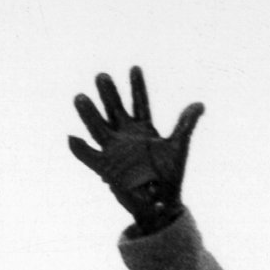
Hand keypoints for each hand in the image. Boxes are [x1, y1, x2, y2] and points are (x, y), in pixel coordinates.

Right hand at [68, 65, 202, 229]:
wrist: (161, 201)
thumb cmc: (170, 175)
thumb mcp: (178, 146)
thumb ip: (185, 124)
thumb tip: (198, 104)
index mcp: (143, 129)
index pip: (140, 103)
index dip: (137, 87)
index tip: (135, 68)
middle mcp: (126, 136)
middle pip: (115, 110)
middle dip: (109, 94)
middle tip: (102, 75)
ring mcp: (114, 151)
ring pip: (98, 128)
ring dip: (89, 114)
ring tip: (80, 97)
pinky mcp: (106, 168)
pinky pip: (90, 158)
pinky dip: (80, 150)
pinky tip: (71, 138)